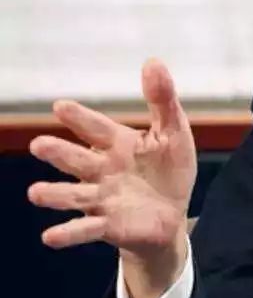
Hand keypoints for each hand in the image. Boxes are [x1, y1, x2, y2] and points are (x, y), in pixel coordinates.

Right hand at [27, 59, 196, 297]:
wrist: (172, 215)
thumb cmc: (168, 170)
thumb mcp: (173, 133)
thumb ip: (162, 100)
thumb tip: (153, 61)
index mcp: (117, 144)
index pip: (96, 128)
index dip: (80, 118)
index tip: (61, 106)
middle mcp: (103, 170)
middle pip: (77, 160)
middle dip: (59, 153)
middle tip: (39, 144)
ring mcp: (102, 198)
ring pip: (74, 195)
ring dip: (55, 194)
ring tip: (35, 192)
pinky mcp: (108, 225)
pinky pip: (86, 229)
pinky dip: (69, 233)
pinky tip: (51, 236)